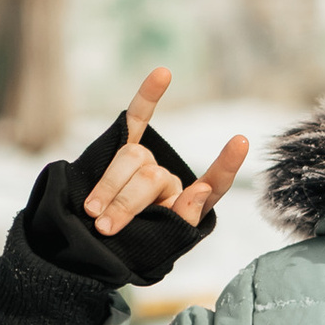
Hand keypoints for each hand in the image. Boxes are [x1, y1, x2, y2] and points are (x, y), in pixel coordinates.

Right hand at [80, 67, 248, 244]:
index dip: (224, 166)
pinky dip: (148, 96)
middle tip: (106, 228)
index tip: (240, 141)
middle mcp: (169, 179)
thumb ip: (181, 221)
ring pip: (131, 158)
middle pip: (152, 177)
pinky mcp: (123, 148)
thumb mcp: (156, 247)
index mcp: (186, 204)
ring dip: (109, 187)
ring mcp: (147, 162)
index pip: (214, 184)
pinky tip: (163, 74)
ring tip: (93, 213)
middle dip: (126, 204)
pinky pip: (137, 118)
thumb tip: (202, 189)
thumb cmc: (125, 251)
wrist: (84, 248)